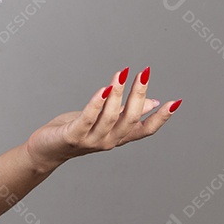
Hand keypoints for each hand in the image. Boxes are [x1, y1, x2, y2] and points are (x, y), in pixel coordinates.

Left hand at [26, 66, 180, 170]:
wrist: (47, 149)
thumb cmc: (75, 131)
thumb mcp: (104, 121)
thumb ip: (126, 113)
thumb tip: (153, 102)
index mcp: (118, 137)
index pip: (145, 130)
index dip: (161, 117)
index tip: (176, 102)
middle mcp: (108, 141)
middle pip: (130, 119)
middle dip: (138, 95)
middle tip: (144, 73)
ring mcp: (91, 140)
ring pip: (110, 117)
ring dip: (117, 94)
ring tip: (122, 74)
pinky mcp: (73, 136)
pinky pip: (88, 118)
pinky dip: (97, 104)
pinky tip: (103, 89)